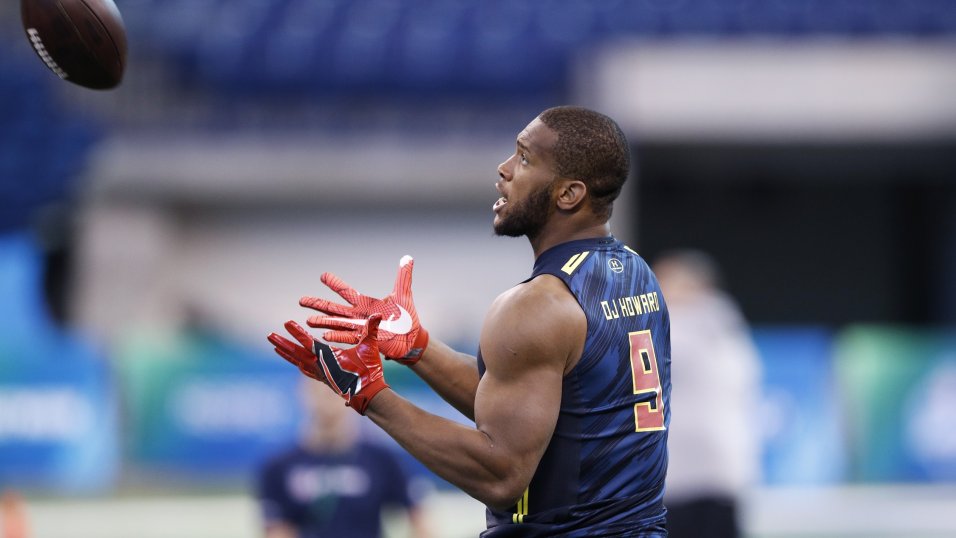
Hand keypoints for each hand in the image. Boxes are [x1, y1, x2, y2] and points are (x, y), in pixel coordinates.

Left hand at [268, 315, 388, 414]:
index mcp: (328, 358)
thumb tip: (378, 314)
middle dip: (282, 343)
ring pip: (298, 362)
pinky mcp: (324, 380)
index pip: (308, 342)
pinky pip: (307, 371)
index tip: (286, 323)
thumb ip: (372, 330)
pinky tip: (296, 363)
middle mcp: (320, 367)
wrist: (369, 395)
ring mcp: (321, 374)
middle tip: (269, 336)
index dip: (297, 332)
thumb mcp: (370, 348)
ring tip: (275, 346)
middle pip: (296, 353)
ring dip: (286, 354)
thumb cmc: (369, 371)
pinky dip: (298, 365)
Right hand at [301, 255, 428, 364]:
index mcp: (365, 303)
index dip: (335, 284)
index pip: (346, 291)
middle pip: (334, 308)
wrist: (412, 337)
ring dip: (323, 322)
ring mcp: (359, 328)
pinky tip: (325, 335)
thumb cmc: (406, 317)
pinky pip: (348, 337)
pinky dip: (337, 335)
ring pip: (337, 323)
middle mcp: (358, 315)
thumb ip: (403, 276)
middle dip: (318, 304)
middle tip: (302, 300)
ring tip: (308, 320)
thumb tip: (408, 258)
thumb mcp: (403, 294)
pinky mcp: (365, 339)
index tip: (323, 276)